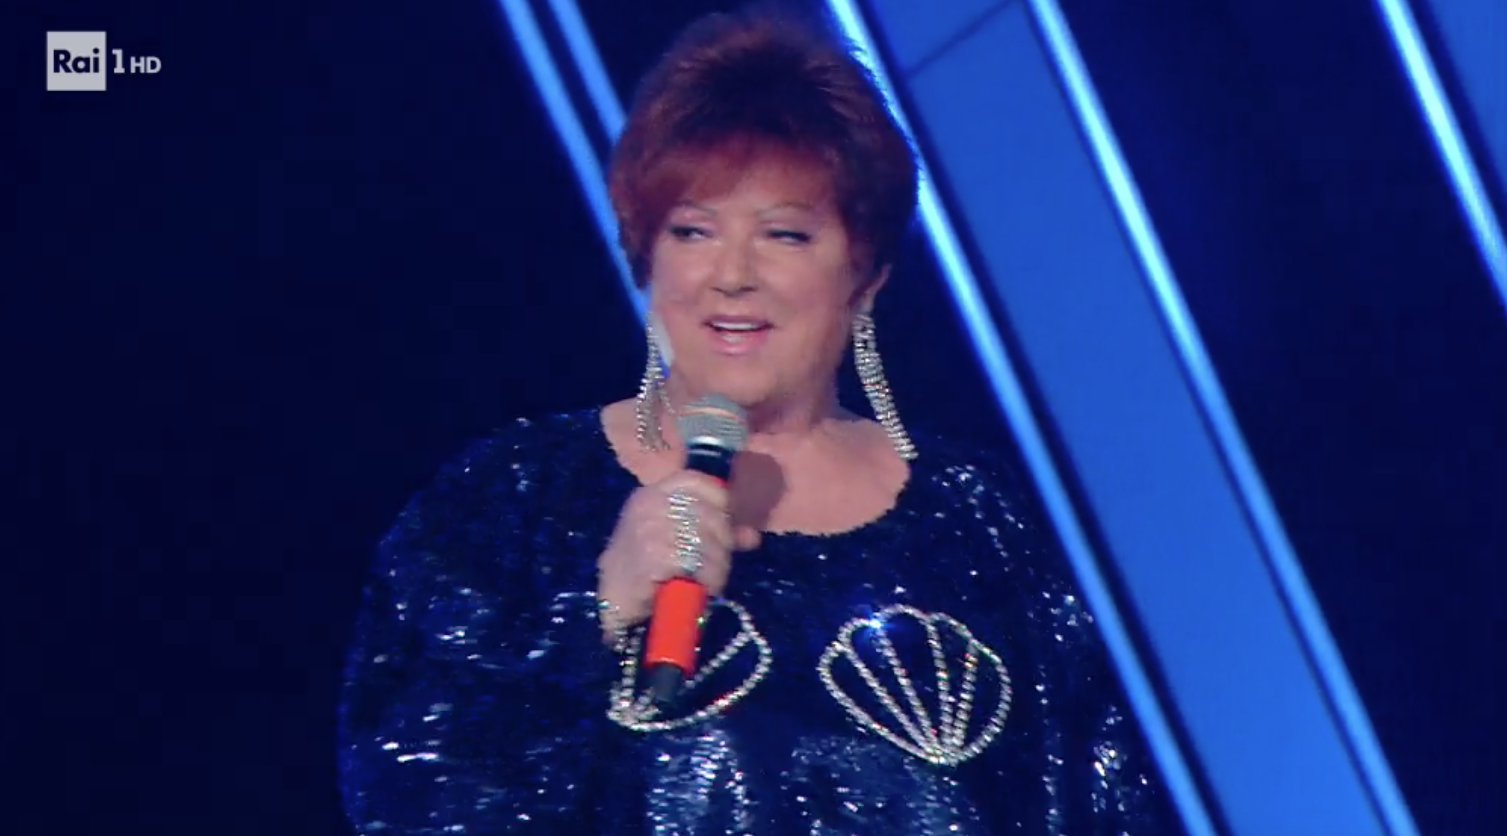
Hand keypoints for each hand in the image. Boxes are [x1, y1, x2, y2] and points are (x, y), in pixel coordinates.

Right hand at [596, 470, 760, 637]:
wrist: (614, 603)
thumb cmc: (644, 571)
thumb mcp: (674, 542)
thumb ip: (713, 533)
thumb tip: (751, 537)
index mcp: (650, 495)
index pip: (694, 480)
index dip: (719, 498)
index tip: (727, 521)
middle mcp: (648, 505)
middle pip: (708, 513)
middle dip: (722, 540)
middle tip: (719, 563)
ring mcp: (648, 529)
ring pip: (707, 540)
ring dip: (717, 565)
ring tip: (711, 580)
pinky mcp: (652, 556)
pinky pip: (697, 563)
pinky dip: (708, 579)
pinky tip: (703, 589)